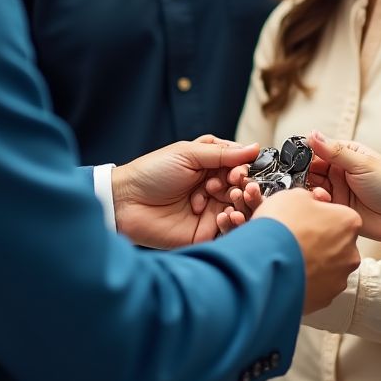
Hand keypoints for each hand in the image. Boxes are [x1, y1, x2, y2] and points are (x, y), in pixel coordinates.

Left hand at [113, 135, 260, 248]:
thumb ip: (222, 154)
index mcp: (211, 166)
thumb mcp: (188, 154)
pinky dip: (233, 223)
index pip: (240, 167)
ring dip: (241, 204)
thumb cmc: (152, 172)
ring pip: (240, 209)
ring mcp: (211, 210)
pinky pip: (229, 230)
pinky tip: (224, 216)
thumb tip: (254, 148)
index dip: (243, 170)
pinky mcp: (206, 232)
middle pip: (243, 189)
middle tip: (234, 186)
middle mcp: (214, 188)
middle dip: (243, 187)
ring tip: (230, 199)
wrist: (126, 201)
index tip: (238, 172)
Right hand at [251, 188, 361, 312]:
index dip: (320, 216)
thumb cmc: (281, 227)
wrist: (264, 263)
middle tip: (296, 237)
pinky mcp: (324, 299)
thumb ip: (309, 198)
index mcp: (349, 222)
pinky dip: (305, 281)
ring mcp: (339, 278)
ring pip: (328, 267)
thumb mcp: (293, 196)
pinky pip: (317, 286)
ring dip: (312, 262)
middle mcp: (351, 252)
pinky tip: (288, 273)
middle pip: (337, 243)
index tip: (306, 217)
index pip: (340, 216)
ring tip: (289, 257)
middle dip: (319, 241)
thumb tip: (309, 202)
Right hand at [306, 131, 380, 269]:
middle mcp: (339, 171)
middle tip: (303, 177)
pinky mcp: (335, 208)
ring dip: (311, 188)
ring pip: (312, 185)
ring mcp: (336, 190)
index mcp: (347, 154)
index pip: (320, 148)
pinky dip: (316, 202)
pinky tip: (324, 201)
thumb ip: (335, 152)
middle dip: (305, 172)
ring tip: (320, 192)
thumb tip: (313, 134)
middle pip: (312, 168)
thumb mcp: (362, 164)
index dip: (308, 152)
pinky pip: (318, 203)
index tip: (296, 157)